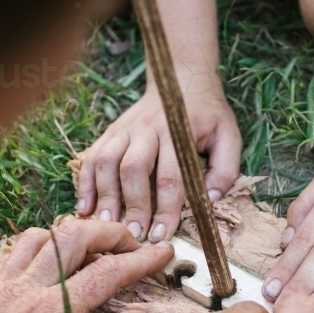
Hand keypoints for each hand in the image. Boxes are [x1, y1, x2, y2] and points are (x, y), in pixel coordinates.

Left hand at [0, 220, 174, 312]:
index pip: (107, 272)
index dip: (141, 259)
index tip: (163, 255)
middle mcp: (27, 289)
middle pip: (75, 236)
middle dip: (110, 232)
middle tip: (132, 245)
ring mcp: (4, 283)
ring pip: (44, 234)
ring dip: (75, 233)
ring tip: (96, 249)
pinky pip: (17, 247)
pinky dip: (44, 241)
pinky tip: (55, 258)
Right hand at [75, 86, 240, 242]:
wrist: (180, 78)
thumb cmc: (207, 114)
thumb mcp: (228, 135)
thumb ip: (225, 168)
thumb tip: (209, 200)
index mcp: (177, 131)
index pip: (171, 176)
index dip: (166, 208)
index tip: (162, 233)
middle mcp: (147, 128)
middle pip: (133, 169)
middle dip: (133, 205)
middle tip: (134, 234)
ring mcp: (124, 129)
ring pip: (107, 162)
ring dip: (104, 195)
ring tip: (106, 224)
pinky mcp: (110, 131)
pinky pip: (92, 157)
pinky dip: (85, 183)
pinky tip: (84, 207)